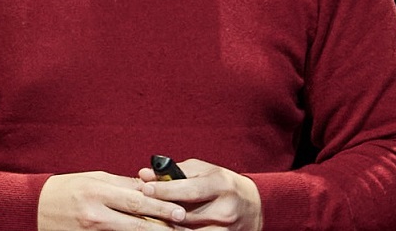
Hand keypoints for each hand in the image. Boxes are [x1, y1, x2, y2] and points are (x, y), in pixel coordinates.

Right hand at [38, 171, 187, 229]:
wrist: (33, 208)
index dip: (160, 205)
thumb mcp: (92, 179)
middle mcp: (96, 213)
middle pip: (136, 222)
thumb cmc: (65, 189)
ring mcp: (91, 230)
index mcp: (98, 191)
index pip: (136, 200)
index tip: (179, 210)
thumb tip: (147, 186)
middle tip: (182, 226)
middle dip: (161, 225)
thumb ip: (120, 185)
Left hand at [138, 159, 261, 230]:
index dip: (164, 190)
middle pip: (185, 215)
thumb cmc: (224, 184)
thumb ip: (175, 172)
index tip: (145, 188)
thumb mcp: (205, 171)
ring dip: (166, 226)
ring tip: (150, 218)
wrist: (254, 206)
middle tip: (141, 205)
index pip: (188, 189)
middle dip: (161, 210)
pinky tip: (166, 227)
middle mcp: (225, 209)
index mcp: (221, 185)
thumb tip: (145, 173)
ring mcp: (225, 230)